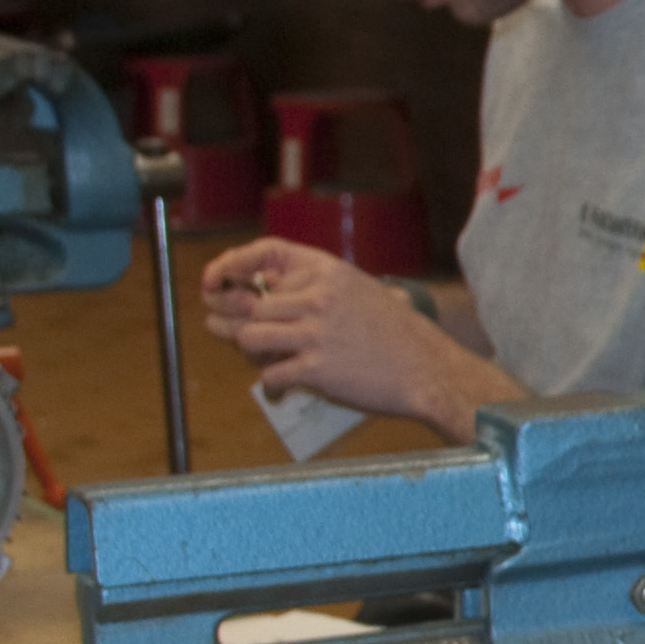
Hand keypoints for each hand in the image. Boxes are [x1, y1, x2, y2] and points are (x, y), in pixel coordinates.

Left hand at [197, 239, 499, 432]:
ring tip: (257, 356)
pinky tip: (281, 387)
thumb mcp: (360, 292)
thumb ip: (316, 289)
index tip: (215, 280)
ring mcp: (317, 333)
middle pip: (252, 304)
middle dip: (230, 319)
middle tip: (218, 327)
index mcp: (331, 271)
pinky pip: (271, 374)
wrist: (430, 371)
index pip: (267, 256)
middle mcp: (321, 297)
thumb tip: (264, 296)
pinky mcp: (317, 369)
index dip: (233, 265)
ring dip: (246, 350)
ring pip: (250, 337)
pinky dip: (272, 384)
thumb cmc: (398, 334)